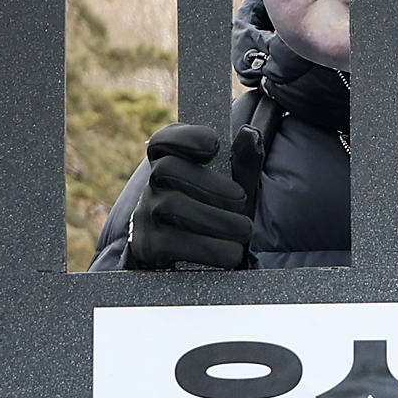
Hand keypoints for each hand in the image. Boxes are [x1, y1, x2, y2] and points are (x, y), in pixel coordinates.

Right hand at [127, 124, 252, 268]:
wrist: (190, 262)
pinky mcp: (148, 246)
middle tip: (241, 200)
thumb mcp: (231, 188)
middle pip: (167, 168)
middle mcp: (153, 187)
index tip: (214, 146)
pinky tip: (231, 253)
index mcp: (170, 166)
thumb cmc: (216, 215)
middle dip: (210, 183)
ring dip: (217, 219)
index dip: (185, 138)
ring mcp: (146, 216)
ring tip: (244, 229)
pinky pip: (173, 242)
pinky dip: (210, 249)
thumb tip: (251, 135)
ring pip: (172, 205)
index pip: (163, 141)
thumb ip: (242, 162)